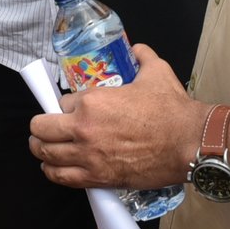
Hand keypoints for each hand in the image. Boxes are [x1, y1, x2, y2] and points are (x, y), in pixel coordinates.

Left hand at [29, 44, 204, 190]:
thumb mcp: (155, 71)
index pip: (62, 102)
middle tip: (46, 126)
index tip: (72, 109)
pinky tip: (53, 167)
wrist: (188, 143)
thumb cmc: (172, 109)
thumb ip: (141, 57)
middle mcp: (83, 129)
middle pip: (42, 129)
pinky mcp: (97, 178)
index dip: (67, 105)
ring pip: (46, 154)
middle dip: (41, 126)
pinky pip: (61, 178)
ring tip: (44, 147)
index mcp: (92, 101)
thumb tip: (137, 50)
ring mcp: (88, 156)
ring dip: (42, 149)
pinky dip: (53, 172)